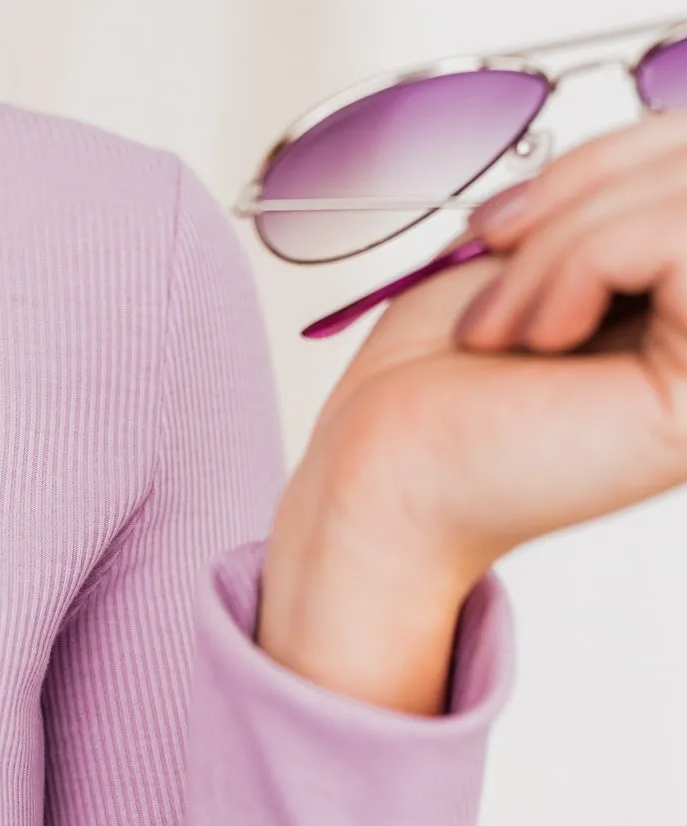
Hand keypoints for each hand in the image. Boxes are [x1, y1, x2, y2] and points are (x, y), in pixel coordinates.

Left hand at [258, 112, 686, 715]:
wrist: (384, 475)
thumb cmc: (438, 384)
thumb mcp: (540, 247)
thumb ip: (624, 193)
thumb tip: (666, 135)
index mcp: (682, 304)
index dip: (608, 155)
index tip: (504, 221)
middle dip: (586, 183)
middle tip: (497, 248)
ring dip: (569, 236)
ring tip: (506, 320)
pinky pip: (679, 240)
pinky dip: (585, 261)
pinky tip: (539, 339)